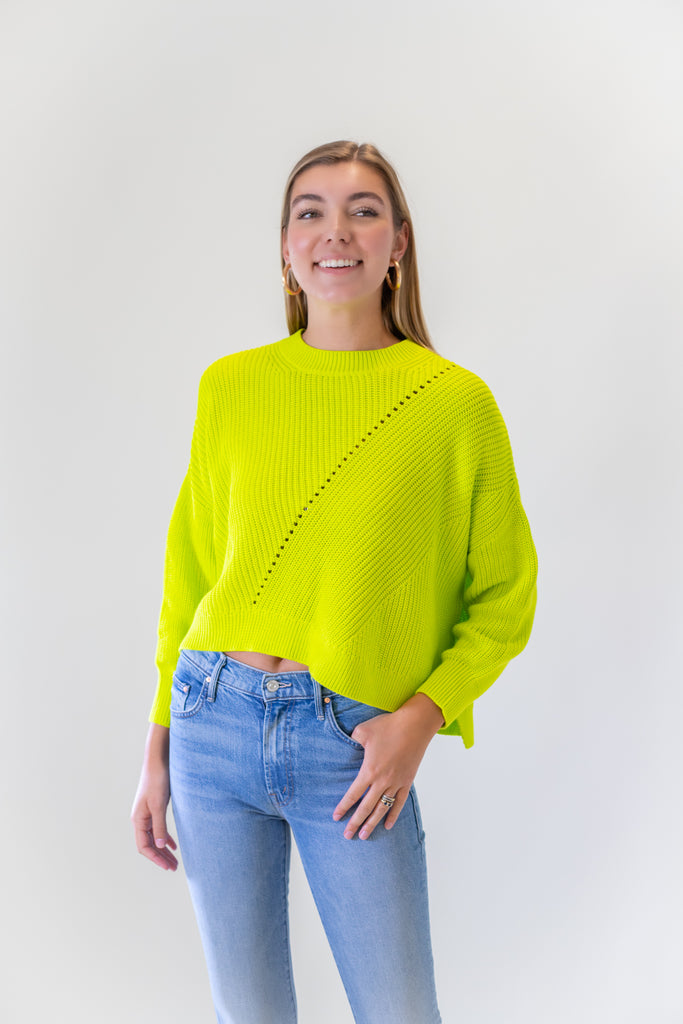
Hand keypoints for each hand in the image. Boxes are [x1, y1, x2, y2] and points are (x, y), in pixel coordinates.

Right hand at [131, 724, 177, 870]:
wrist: (158, 760)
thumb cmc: (157, 780)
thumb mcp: (159, 804)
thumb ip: (160, 825)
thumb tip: (161, 846)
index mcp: (138, 819)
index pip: (144, 846)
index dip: (156, 858)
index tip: (168, 866)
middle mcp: (141, 818)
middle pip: (149, 844)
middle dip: (161, 857)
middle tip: (174, 868)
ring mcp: (148, 813)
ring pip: (155, 837)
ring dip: (164, 849)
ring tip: (175, 861)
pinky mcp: (156, 807)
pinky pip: (159, 828)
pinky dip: (166, 838)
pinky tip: (174, 845)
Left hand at [332, 693, 443, 839]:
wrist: (415, 725)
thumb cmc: (388, 725)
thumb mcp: (362, 730)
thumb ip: (352, 740)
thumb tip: (347, 744)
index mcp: (369, 770)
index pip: (353, 794)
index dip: (343, 807)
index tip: (336, 818)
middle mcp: (382, 781)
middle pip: (366, 807)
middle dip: (355, 822)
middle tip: (347, 836)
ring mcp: (396, 783)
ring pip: (382, 809)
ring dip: (372, 823)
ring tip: (364, 836)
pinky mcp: (407, 781)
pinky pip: (399, 803)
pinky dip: (393, 815)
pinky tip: (388, 826)